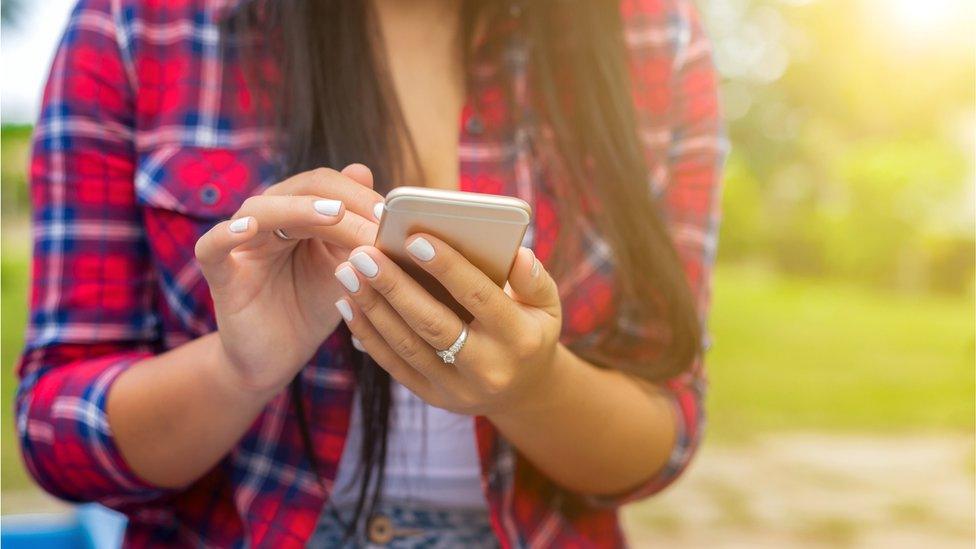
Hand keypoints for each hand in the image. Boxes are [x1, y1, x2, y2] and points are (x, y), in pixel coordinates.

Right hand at [195, 164, 383, 396]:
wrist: (276, 357)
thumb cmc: (311, 306)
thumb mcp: (344, 267)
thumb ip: (354, 227)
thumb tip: (365, 171)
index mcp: (299, 213)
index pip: (328, 186)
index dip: (361, 195)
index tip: (393, 217)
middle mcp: (268, 219)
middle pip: (300, 189)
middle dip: (343, 200)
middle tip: (377, 216)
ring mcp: (241, 243)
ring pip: (261, 209)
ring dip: (299, 209)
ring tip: (333, 214)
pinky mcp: (221, 274)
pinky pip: (212, 246)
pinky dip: (226, 234)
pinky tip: (247, 228)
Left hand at [333, 234, 562, 415]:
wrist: (523, 392)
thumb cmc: (530, 331)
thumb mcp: (547, 306)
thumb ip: (533, 279)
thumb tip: (516, 254)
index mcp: (519, 339)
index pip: (479, 297)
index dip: (448, 268)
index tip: (415, 238)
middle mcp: (488, 368)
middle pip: (433, 324)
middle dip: (394, 287)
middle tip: (364, 254)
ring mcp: (457, 388)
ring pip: (406, 345)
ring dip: (372, 308)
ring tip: (347, 272)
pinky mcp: (433, 397)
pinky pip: (394, 364)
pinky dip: (368, 334)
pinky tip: (348, 303)